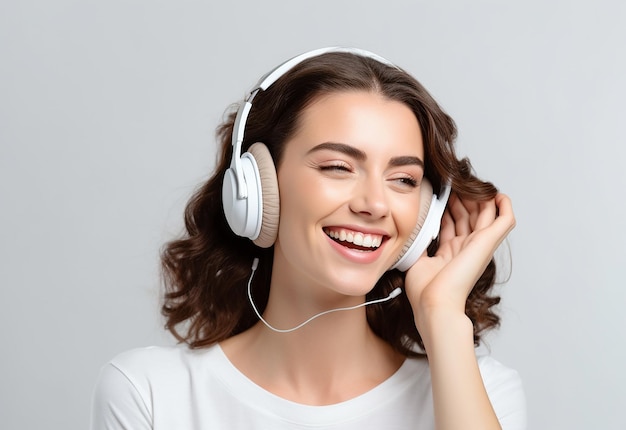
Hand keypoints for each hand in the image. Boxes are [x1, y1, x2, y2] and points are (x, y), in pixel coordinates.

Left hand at [405, 193, 515, 324]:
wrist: (434, 303)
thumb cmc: (424, 291)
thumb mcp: (416, 260)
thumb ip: (419, 244)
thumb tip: (412, 230)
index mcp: (451, 253)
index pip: (453, 224)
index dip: (449, 207)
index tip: (441, 192)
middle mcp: (466, 248)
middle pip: (469, 215)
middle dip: (461, 198)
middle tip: (452, 182)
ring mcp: (479, 245)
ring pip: (486, 213)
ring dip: (478, 197)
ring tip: (467, 182)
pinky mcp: (488, 242)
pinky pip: (505, 219)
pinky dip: (504, 205)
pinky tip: (497, 194)